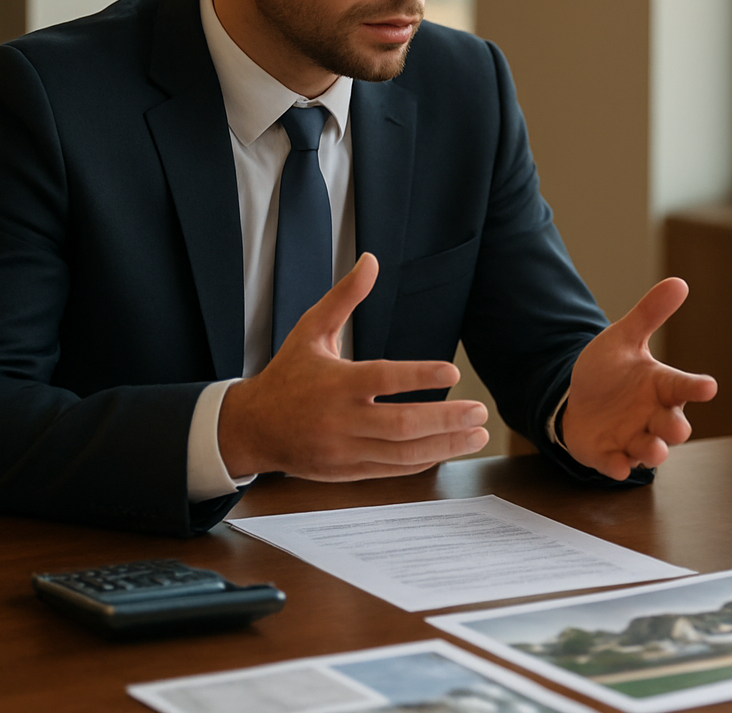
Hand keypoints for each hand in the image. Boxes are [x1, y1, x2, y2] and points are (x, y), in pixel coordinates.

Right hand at [218, 253, 490, 479]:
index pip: (382, 379)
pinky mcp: (347, 471)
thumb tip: (370, 261)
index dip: (418, 376)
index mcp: (334, 382)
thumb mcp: (310, 331)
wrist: (252, 429)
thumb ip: (344, 298)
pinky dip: (422, 461)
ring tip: (477, 433)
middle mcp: (340, 419)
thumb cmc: (286, 376)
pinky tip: (448, 448)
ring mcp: (345, 449)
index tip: (452, 371)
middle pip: (400, 424)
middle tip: (479, 410)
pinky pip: (392, 470)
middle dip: (445, 419)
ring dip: (444, 445)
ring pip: (402, 453)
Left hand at [562, 277, 717, 479]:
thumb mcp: (624, 338)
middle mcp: (653, 415)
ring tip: (655, 451)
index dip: (696, 387)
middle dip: (676, 429)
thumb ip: (649, 314)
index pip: (683, 386)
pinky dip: (618, 467)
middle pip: (673, 426)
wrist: (576, 397)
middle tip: (678, 428)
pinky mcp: (609, 455)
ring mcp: (632, 437)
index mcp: (660, 386)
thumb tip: (678, 283)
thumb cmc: (610, 370)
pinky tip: (618, 466)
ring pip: (651, 450)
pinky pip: (617, 464)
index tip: (708, 386)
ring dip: (653, 452)